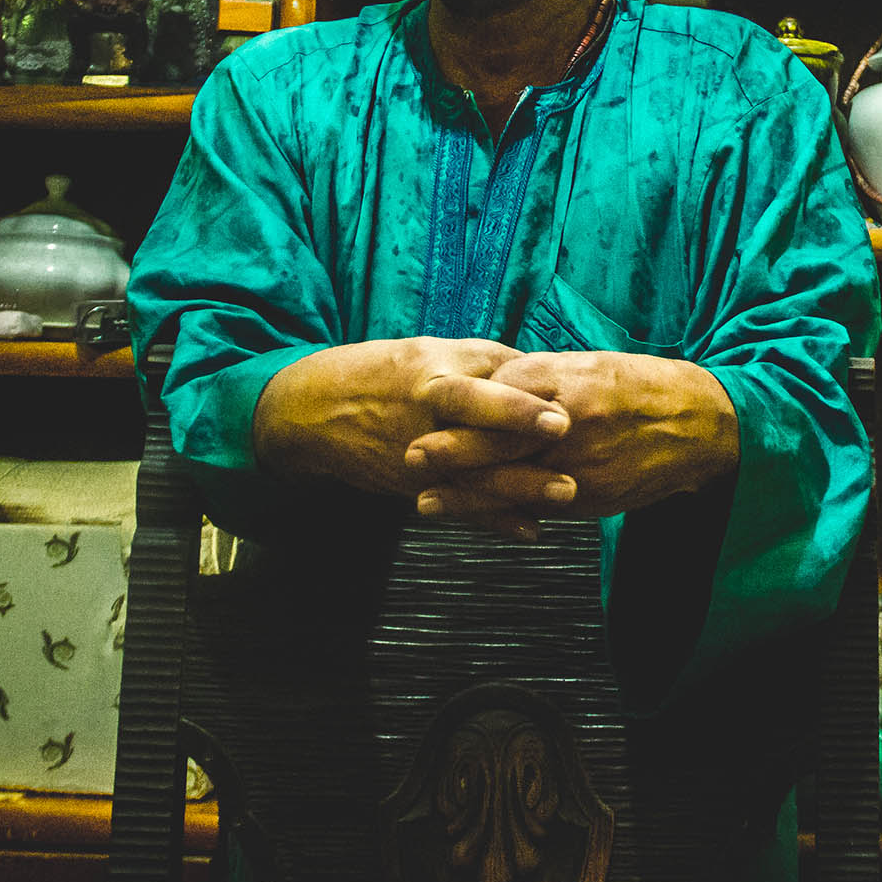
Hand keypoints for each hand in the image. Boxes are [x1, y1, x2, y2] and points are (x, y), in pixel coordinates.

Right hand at [252, 337, 567, 510]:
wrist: (315, 412)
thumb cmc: (386, 372)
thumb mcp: (432, 351)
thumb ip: (488, 360)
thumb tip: (542, 367)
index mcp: (432, 380)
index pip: (479, 392)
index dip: (518, 406)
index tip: (560, 416)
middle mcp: (426, 421)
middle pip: (479, 439)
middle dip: (521, 452)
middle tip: (566, 460)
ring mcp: (419, 458)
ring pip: (473, 479)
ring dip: (517, 491)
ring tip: (565, 495)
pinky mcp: (414, 485)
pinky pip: (459, 505)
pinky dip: (492, 520)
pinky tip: (530, 530)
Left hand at [406, 351, 737, 528]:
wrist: (699, 425)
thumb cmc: (636, 387)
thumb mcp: (588, 366)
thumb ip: (538, 378)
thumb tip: (488, 383)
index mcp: (569, 379)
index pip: (502, 392)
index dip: (462, 403)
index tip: (426, 404)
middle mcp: (573, 420)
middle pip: (501, 439)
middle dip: (453, 451)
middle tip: (410, 456)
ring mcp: (583, 462)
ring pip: (515, 482)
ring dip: (467, 494)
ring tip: (426, 502)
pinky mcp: (594, 496)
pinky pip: (541, 507)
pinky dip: (506, 513)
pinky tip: (476, 518)